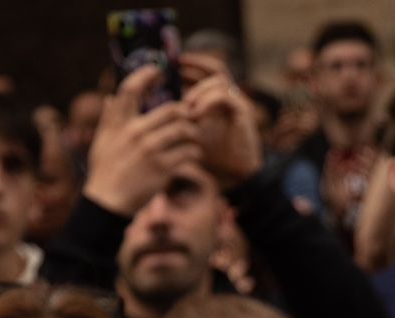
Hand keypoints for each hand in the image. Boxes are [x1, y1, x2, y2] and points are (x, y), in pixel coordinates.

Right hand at [83, 66, 200, 216]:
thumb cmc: (104, 171)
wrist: (108, 203)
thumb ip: (108, 119)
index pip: (130, 89)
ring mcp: (150, 150)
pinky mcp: (163, 168)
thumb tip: (110, 98)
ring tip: (193, 139)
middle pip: (171, 110)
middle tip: (189, 119)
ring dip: (194, 134)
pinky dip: (195, 153)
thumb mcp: (101, 142)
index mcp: (119, 124)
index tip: (157, 69)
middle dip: (185, 113)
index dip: (145, 74)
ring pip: (184, 131)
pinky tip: (193, 155)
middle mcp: (135, 133)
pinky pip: (189, 153)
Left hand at [181, 59, 262, 189]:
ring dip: (199, 90)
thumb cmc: (211, 157)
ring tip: (185, 103)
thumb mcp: (189, 133)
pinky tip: (195, 113)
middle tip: (176, 68)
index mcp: (216, 99)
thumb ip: (177, 118)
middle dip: (195, 65)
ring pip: (219, 80)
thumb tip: (151, 109)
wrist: (233, 175)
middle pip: (215, 68)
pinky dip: (208, 102)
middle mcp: (229, 97)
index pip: (205, 71)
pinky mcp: (243, 112)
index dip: (190, 64)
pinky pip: (225, 97)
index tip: (170, 65)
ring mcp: (238, 103)